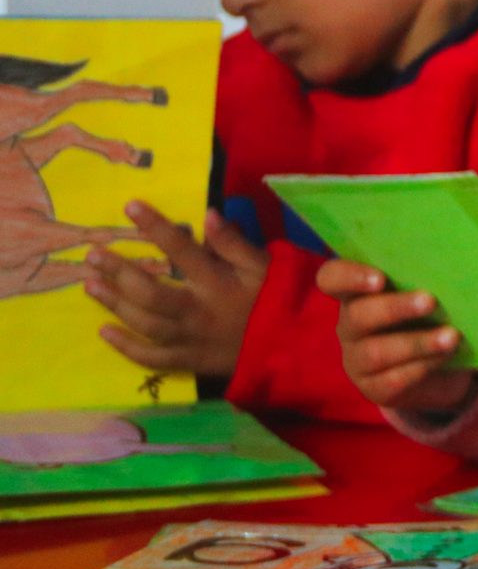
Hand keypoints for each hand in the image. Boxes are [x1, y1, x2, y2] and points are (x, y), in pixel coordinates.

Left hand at [84, 203, 266, 378]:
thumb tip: (208, 215)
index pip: (181, 250)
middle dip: (119, 272)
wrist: (293, 348)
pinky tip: (104, 331)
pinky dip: (126, 347)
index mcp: (218, 284)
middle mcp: (198, 312)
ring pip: (144, 323)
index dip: (155, 227)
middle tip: (93, 255)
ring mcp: (191, 340)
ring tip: (91, 285)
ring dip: (115, 304)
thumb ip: (236, 243)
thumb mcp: (266, 267)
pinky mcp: (189, 361)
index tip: (130, 207)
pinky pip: (152, 357)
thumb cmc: (278, 300)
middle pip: (149, 292)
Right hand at [318, 258, 475, 411]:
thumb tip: (455, 267)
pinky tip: (446, 356)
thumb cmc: (427, 319)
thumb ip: (425, 281)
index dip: (349, 277)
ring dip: (417, 342)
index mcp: (356, 295)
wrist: (436, 371)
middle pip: (359, 316)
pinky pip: (394, 379)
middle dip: (395, 308)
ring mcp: (358, 360)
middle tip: (430, 301)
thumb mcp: (422, 297)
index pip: (332, 279)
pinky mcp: (374, 388)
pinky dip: (423, 366)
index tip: (380, 279)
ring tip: (451, 336)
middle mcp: (350, 326)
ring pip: (377, 352)